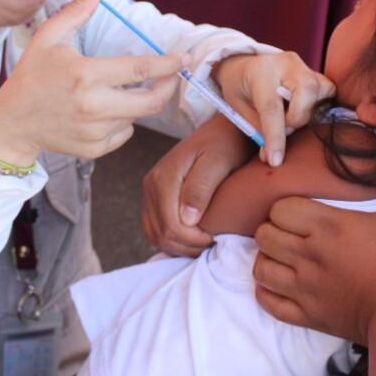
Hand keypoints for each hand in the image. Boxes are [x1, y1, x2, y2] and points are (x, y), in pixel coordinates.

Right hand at [0, 0, 187, 163]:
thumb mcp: (49, 37)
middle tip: (171, 75)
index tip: (184, 57)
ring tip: (116, 91)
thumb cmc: (31, 76)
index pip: (140, 70)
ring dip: (136, 102)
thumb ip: (79, 10)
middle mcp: (93, 106)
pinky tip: (103, 111)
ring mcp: (94, 131)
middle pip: (151, 101)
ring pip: (137, 116)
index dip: (168, 63)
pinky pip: (125, 134)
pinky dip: (123, 121)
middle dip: (168, 86)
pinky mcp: (94, 150)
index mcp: (85, 75)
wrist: (12, 123)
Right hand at [142, 114, 255, 255]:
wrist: (222, 129)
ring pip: (155, 235)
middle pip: (161, 234)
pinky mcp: (154, 196)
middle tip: (212, 244)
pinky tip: (191, 237)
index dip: (193, 241)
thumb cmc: (225, 143)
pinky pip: (155, 228)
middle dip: (187, 246)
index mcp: (164, 178)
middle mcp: (151, 185)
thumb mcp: (218, 162)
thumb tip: (186, 220)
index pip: (171, 226)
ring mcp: (150, 191)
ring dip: (178, 246)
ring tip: (203, 242)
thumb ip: (200, 188)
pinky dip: (171, 239)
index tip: (216, 239)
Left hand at [213, 52, 333, 166]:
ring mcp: (302, 65)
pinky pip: (328, 90)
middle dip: (298, 117)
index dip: (275, 137)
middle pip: (306, 90)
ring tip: (292, 116)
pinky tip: (305, 110)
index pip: (272, 107)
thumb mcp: (240, 110)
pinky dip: (319, 105)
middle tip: (285, 127)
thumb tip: (273, 158)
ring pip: (322, 89)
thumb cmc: (240, 89)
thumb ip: (259, 132)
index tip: (275, 160)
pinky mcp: (314, 72)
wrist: (244, 66)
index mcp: (260, 73)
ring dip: (310, 111)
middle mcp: (285, 64)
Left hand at [253, 175, 375, 343]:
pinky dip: (266, 294)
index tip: (298, 214)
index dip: (284, 209)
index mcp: (328, 226)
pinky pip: (269, 303)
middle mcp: (309, 254)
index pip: (279, 209)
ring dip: (267, 260)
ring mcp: (304, 287)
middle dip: (272, 231)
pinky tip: (277, 287)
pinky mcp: (307, 315)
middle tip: (288, 235)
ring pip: (261, 268)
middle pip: (264, 236)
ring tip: (281, 259)